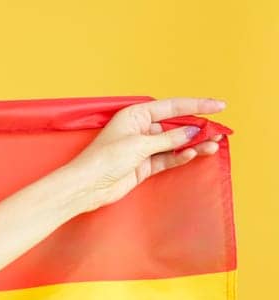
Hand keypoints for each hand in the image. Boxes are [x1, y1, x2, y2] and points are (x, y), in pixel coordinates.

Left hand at [65, 97, 225, 213]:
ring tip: (213, 144)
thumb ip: (168, 138)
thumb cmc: (105, 159)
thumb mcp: (140, 144)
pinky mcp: (144, 165)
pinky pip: (168, 158)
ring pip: (175, 142)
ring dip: (194, 144)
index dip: (197, 105)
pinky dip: (181, 156)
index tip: (219, 106)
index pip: (173, 106)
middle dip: (198, 127)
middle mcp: (141, 128)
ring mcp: (143, 148)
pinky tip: (194, 154)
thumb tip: (192, 132)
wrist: (86, 186)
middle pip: (176, 125)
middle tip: (219, 130)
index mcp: (136, 114)